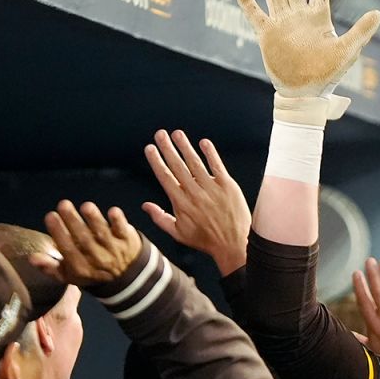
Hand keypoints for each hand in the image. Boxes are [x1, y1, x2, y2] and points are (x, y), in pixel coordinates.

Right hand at [32, 201, 141, 285]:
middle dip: (73, 221)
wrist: (128, 278)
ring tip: (85, 206)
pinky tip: (112, 211)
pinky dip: (119, 221)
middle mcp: (98, 259)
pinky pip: (123, 230)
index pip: (68, 249)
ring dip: (94, 219)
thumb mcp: (70, 275)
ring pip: (103, 233)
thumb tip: (31, 258)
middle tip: (63, 204)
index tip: (50, 216)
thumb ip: (50, 267)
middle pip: (84, 239)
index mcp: (81, 268)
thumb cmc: (91, 272)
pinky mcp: (129, 241)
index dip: (58, 232)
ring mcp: (115, 250)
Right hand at [143, 130, 250, 275]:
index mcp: (181, 203)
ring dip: (185, 147)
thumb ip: (160, 218)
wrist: (234, 244)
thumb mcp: (178, 233)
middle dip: (168, 148)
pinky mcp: (228, 186)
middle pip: (178, 166)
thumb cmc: (205, 240)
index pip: (165, 177)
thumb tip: (145, 206)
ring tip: (177, 134)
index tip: (150, 148)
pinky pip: (217, 166)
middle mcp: (195, 193)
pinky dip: (211, 154)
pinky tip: (204, 142)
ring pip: (195, 163)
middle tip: (160, 134)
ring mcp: (212, 189)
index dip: (157, 161)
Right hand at [235, 0, 379, 98]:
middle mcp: (299, 16)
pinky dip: (247, 2)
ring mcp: (282, 24)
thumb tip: (378, 13)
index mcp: (318, 17)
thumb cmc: (328, 74)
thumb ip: (361, 31)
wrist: (305, 93)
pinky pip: (255, 15)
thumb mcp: (347, 51)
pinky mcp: (267, 35)